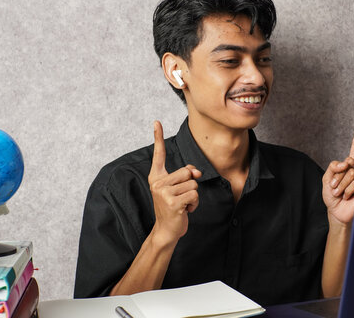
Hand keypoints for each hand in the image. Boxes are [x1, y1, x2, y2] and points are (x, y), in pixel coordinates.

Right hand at [148, 121, 201, 244]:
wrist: (166, 230)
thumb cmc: (174, 207)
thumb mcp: (178, 189)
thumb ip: (185, 175)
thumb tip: (197, 171)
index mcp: (157, 177)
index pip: (158, 154)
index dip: (158, 137)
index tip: (157, 122)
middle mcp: (158, 182)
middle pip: (187, 172)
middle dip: (190, 185)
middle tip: (181, 197)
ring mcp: (164, 192)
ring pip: (193, 184)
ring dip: (193, 196)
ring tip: (183, 205)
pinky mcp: (172, 202)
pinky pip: (194, 194)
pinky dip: (194, 204)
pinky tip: (185, 210)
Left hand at [322, 118, 353, 225]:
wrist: (337, 212)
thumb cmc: (332, 196)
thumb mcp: (326, 179)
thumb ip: (332, 167)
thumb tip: (345, 162)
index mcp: (348, 164)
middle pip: (347, 163)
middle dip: (337, 176)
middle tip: (334, 186)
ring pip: (350, 173)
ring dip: (340, 185)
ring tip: (339, 193)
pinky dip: (346, 191)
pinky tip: (347, 196)